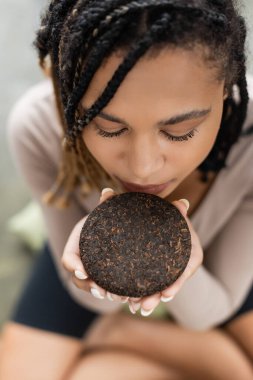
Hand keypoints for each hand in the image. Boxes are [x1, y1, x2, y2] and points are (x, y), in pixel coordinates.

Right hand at [62, 188, 128, 302]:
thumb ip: (106, 203)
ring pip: (90, 287)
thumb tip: (108, 191)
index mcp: (75, 244)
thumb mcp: (104, 211)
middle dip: (89, 286)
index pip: (68, 259)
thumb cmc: (105, 218)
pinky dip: (111, 294)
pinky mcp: (100, 276)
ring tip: (116, 297)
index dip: (74, 266)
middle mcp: (79, 260)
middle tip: (102, 291)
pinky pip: (102, 288)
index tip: (83, 272)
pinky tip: (125, 298)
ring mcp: (89, 270)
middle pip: (78, 278)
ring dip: (101, 293)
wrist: (110, 228)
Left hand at [128, 199, 203, 315]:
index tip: (166, 294)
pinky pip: (154, 286)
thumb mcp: (177, 218)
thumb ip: (178, 213)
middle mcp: (184, 266)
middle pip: (171, 284)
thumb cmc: (174, 222)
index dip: (176, 283)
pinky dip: (144, 294)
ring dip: (150, 299)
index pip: (185, 270)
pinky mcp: (161, 274)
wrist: (171, 228)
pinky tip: (132, 304)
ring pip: (161, 288)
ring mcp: (172, 272)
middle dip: (158, 296)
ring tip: (136, 308)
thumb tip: (182, 203)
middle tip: (144, 306)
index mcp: (192, 254)